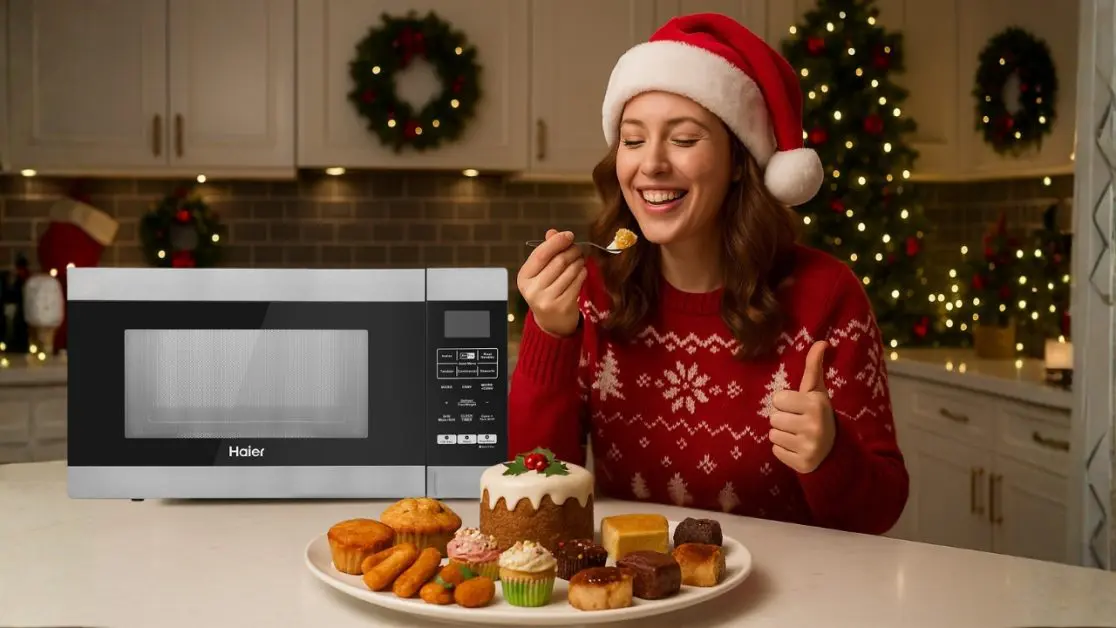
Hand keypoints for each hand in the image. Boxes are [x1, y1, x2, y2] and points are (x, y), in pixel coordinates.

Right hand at [516, 229, 585, 336]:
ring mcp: (547, 299)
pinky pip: (577, 282)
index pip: (541, 254)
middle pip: (558, 261)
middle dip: (571, 251)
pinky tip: (582, 271)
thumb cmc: (547, 290)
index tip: (569, 235)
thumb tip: (553, 232)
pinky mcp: (563, 306)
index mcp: (524, 277)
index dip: (556, 242)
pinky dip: (582, 273)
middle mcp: (532, 289)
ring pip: (570, 271)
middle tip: (578, 249)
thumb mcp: (541, 272)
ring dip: (579, 262)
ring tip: (580, 260)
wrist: (551, 322)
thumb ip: (547, 251)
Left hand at [769, 341, 835, 472]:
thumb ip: (814, 367)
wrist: (834, 450)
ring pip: (773, 435)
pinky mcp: (802, 463)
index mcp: (816, 404)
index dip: (785, 403)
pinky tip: (798, 448)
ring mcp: (809, 446)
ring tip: (798, 435)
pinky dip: (784, 450)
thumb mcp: (817, 391)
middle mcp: (814, 425)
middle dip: (783, 419)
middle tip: (799, 423)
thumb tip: (821, 341)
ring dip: (782, 435)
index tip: (799, 408)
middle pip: (773, 418)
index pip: (777, 399)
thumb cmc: (818, 414)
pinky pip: (776, 451)